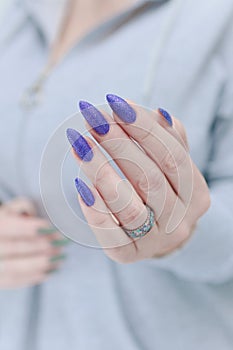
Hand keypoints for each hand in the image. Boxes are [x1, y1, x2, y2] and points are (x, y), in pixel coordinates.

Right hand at [0, 197, 66, 288]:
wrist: (0, 240)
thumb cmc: (8, 221)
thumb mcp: (12, 209)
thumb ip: (23, 206)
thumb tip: (36, 214)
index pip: (10, 228)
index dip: (31, 228)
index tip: (52, 228)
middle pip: (15, 248)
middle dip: (42, 246)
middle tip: (61, 243)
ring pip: (16, 268)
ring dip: (41, 263)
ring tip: (60, 257)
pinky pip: (16, 281)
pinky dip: (36, 276)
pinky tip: (52, 269)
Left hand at [67, 95, 209, 262]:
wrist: (159, 234)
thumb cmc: (163, 190)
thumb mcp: (172, 166)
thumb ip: (169, 139)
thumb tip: (158, 113)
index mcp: (195, 193)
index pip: (173, 156)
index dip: (144, 128)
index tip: (116, 104)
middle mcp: (180, 220)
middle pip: (150, 179)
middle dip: (118, 144)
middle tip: (92, 119)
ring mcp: (155, 241)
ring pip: (129, 207)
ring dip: (101, 171)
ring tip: (79, 144)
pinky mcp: (129, 255)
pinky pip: (111, 238)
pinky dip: (95, 211)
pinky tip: (80, 184)